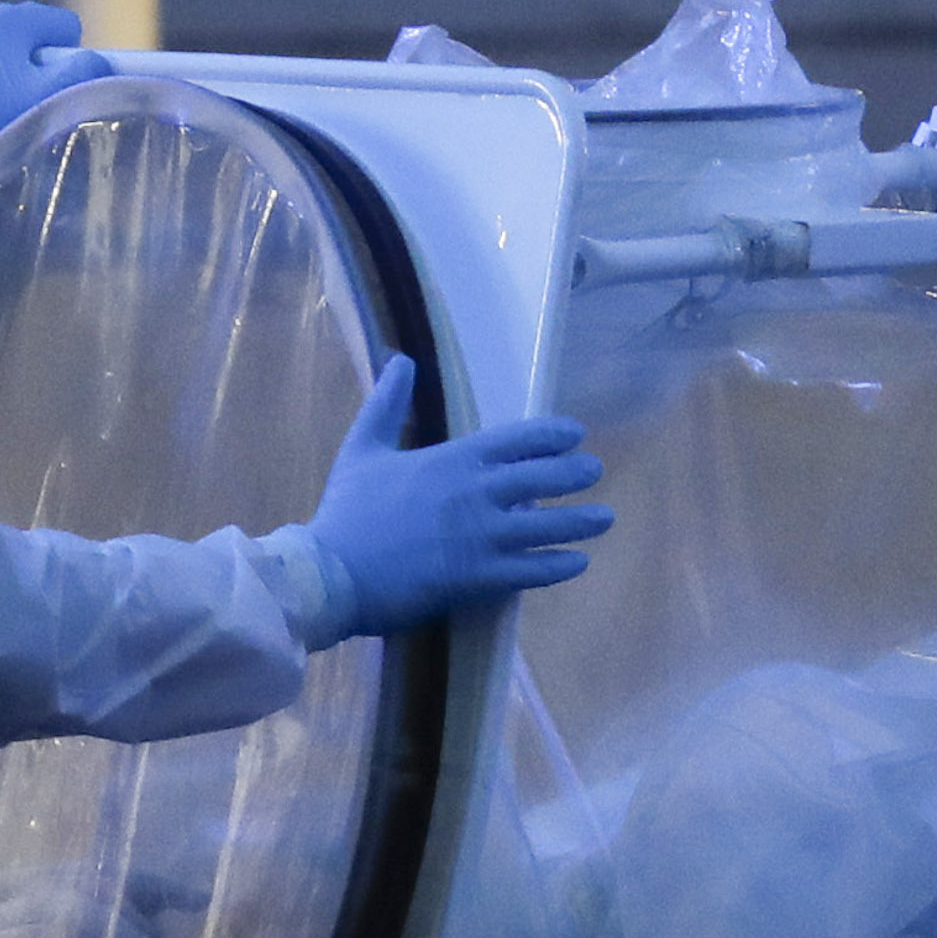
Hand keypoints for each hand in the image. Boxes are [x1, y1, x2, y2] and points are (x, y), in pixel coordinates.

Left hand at [0, 0, 114, 177]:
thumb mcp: (46, 100)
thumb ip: (84, 72)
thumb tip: (98, 60)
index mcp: (11, 18)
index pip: (64, 25)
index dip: (69, 58)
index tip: (50, 90)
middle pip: (29, 32)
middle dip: (34, 61)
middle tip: (21, 101)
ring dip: (3, 65)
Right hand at [300, 359, 607, 635]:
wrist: (331, 572)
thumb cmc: (348, 512)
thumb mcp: (363, 448)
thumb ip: (386, 403)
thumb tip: (400, 359)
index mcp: (452, 460)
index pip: (518, 439)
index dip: (553, 435)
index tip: (576, 434)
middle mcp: (476, 494)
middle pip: (543, 479)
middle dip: (576, 473)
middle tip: (595, 471)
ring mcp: (482, 537)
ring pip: (548, 526)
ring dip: (582, 521)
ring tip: (605, 518)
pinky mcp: (480, 578)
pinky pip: (533, 570)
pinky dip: (560, 565)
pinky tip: (578, 562)